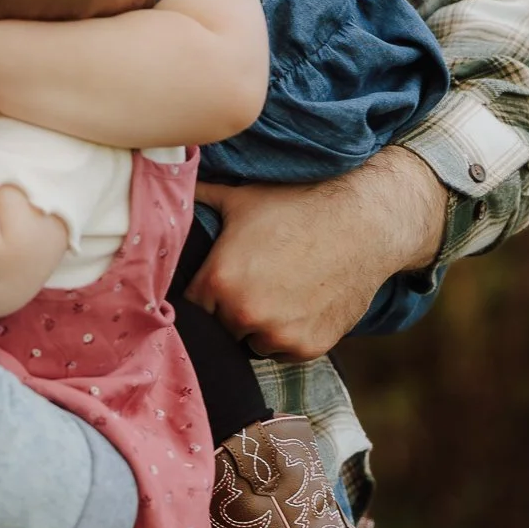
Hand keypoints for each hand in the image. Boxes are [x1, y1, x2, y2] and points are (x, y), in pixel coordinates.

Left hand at [187, 146, 446, 359]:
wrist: (365, 223)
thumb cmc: (299, 205)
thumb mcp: (241, 198)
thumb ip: (198, 197)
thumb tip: (163, 176)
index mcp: (219, 280)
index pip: (192, 304)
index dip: (206, 290)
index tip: (221, 277)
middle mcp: (244, 313)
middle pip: (220, 325)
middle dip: (230, 308)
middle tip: (256, 279)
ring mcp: (277, 334)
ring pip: (251, 341)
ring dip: (258, 325)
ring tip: (280, 289)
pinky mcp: (307, 348)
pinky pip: (283, 351)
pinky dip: (288, 334)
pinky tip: (302, 302)